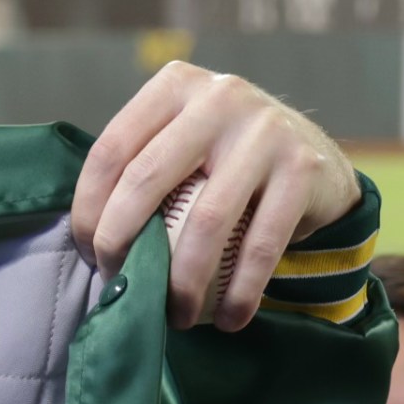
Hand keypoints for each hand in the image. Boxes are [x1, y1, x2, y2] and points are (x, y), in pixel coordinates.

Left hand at [71, 63, 361, 331]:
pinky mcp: (302, 169)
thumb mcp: (182, 139)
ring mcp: (265, 130)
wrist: (315, 158)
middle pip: (147, 179)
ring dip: (184, 281)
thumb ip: (140, 166)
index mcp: (175, 85)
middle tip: (122, 286)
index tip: (90, 255)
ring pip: (207, 220)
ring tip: (175, 315)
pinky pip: (261, 244)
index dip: (90, 210)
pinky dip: (241, 290)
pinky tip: (228, 318)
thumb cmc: (226, 158)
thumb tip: (88, 242)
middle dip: (122, 243)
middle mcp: (219, 97)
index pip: (111, 150)